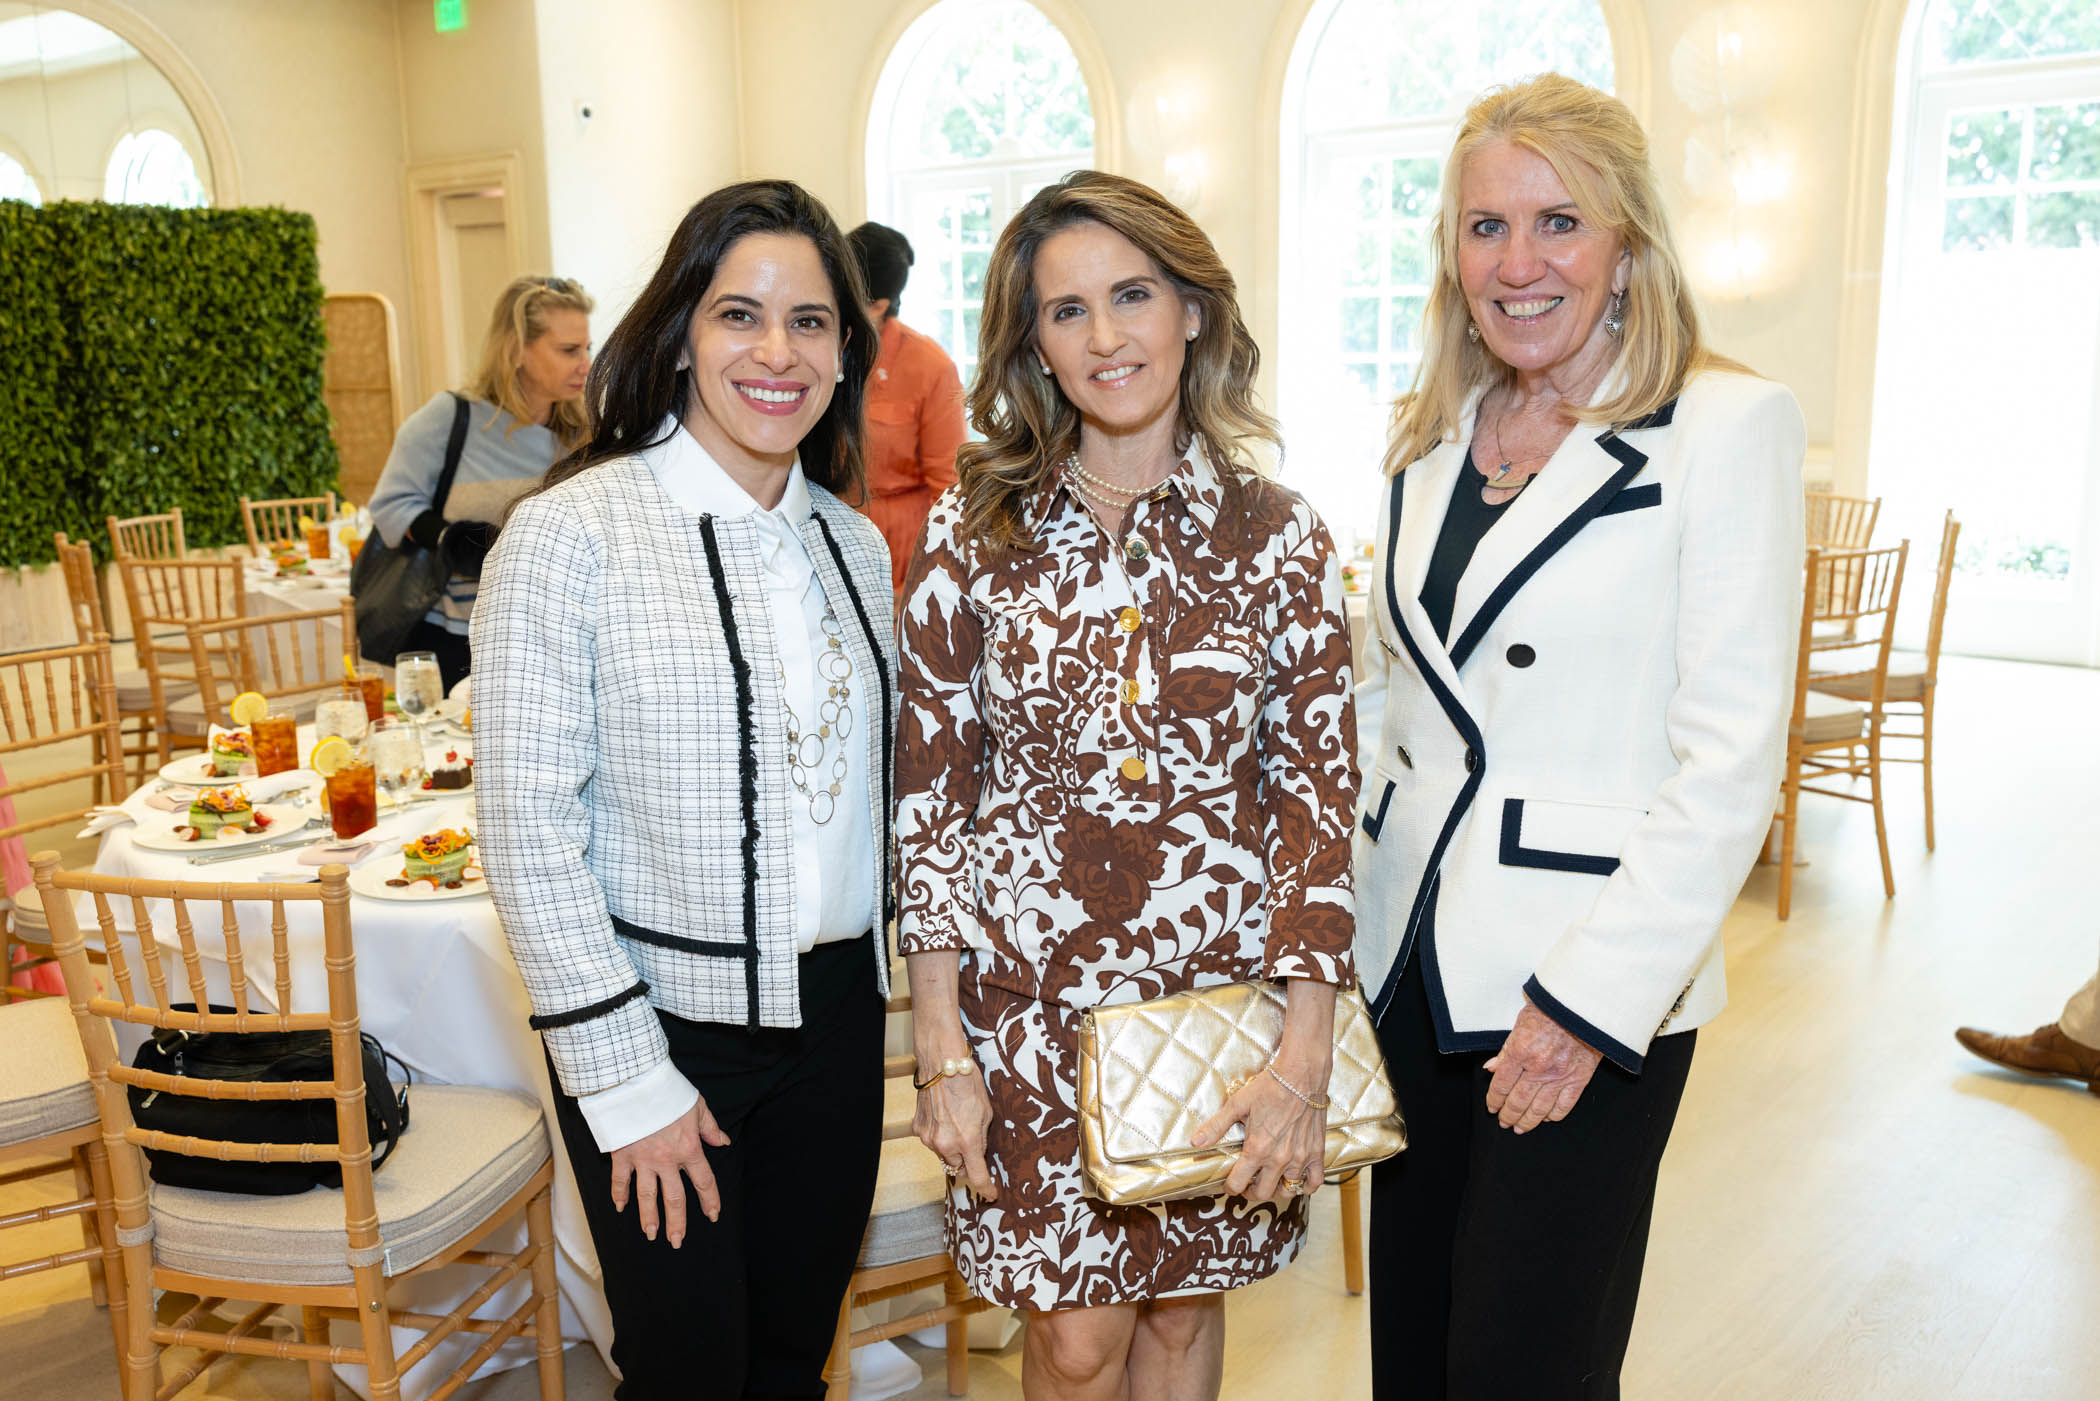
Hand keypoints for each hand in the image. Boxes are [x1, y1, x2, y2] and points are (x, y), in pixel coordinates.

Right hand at [607, 1096, 731, 1246]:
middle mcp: (667, 1160)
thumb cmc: (668, 1092)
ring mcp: (643, 1160)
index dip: (710, 1200)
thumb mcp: (697, 1106)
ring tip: (651, 1234)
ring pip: (647, 1196)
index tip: (712, 1215)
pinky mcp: (623, 1155)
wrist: (636, 1082)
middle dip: (677, 1222)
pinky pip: (621, 1180)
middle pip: (674, 1198)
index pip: (704, 1181)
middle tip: (677, 1241)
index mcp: (689, 1148)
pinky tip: (620, 1207)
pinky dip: (619, 1194)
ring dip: (649, 1218)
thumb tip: (722, 1141)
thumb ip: (710, 1127)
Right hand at [912, 1066, 997, 1200]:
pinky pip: (931, 1141)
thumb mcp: (986, 1113)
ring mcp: (928, 1138)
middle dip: (967, 1161)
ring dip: (952, 1148)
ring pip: (943, 1155)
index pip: (977, 1176)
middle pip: (958, 1168)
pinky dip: (938, 1136)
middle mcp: (945, 1144)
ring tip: (956, 1123)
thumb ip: (982, 1138)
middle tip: (972, 1144)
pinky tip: (944, 1117)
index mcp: (968, 1141)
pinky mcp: (917, 1129)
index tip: (991, 1194)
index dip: (986, 1189)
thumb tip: (979, 1153)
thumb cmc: (968, 1083)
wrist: (942, 1063)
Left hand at [1190, 1060, 1329, 1200]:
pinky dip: (1305, 1186)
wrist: (1301, 1076)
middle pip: (1262, 1193)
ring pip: (1287, 1191)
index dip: (1230, 1187)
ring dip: (1276, 1191)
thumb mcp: (1237, 1104)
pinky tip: (1296, 1179)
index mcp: (1257, 1149)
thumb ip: (1216, 1126)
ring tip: (1268, 1181)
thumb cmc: (1269, 1088)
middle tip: (1247, 1184)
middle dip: (1250, 1192)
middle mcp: (1279, 1158)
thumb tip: (1196, 1142)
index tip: (1229, 1184)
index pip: (1238, 1184)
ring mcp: (1300, 1158)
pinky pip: (1313, 1182)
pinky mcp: (1317, 1153)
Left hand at [1483, 1002, 1602, 1133]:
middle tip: (1504, 1122)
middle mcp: (1539, 1068)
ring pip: (1539, 1109)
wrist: (1582, 1007)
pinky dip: (1553, 1115)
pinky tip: (1546, 1118)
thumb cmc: (1550, 1009)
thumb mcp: (1520, 1023)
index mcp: (1521, 1052)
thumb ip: (1506, 1050)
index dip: (1494, 1100)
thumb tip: (1492, 1068)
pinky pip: (1564, 1106)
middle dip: (1508, 1115)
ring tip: (1520, 1127)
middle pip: (1518, 1101)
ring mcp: (1559, 1076)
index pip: (1501, 1085)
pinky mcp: (1579, 1079)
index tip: (1492, 1107)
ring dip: (1527, 1121)